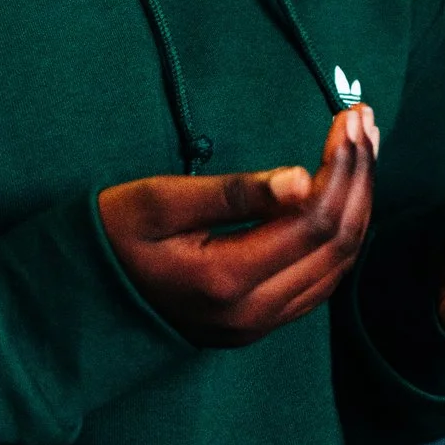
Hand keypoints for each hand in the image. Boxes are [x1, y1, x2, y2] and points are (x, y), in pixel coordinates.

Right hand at [99, 104, 376, 347]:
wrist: (80, 301)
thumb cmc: (111, 240)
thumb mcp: (160, 201)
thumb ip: (233, 193)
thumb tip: (302, 178)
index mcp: (226, 280)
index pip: (313, 220)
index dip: (340, 167)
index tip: (349, 117)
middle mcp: (252, 314)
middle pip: (337, 243)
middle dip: (358, 177)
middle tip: (364, 122)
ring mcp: (257, 326)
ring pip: (337, 265)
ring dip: (356, 204)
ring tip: (362, 148)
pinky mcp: (257, 325)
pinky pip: (320, 280)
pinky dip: (341, 234)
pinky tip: (344, 194)